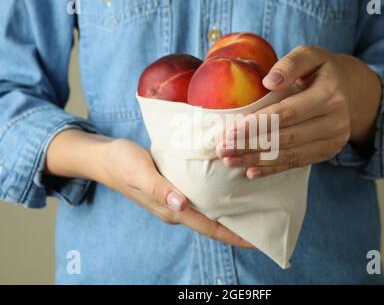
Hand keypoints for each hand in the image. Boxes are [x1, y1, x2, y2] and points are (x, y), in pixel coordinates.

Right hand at [46, 130, 252, 247]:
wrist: (105, 157)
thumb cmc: (121, 163)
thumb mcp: (139, 172)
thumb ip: (159, 189)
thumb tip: (182, 206)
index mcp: (171, 209)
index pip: (209, 227)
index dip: (234, 235)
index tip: (258, 239)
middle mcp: (177, 208)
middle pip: (214, 223)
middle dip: (238, 227)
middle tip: (266, 222)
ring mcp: (176, 200)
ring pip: (209, 211)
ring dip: (231, 213)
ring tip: (256, 207)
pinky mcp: (174, 188)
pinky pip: (202, 197)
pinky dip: (218, 197)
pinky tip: (231, 188)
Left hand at [216, 46, 381, 177]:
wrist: (351, 89)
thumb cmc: (321, 70)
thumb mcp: (310, 55)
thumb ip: (290, 64)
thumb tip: (269, 81)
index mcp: (329, 94)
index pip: (287, 113)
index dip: (257, 124)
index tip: (230, 131)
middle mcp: (335, 121)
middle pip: (285, 137)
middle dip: (250, 145)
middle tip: (222, 150)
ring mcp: (334, 140)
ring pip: (289, 154)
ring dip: (256, 160)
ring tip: (229, 161)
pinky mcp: (328, 152)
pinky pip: (297, 164)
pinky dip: (272, 169)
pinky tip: (251, 172)